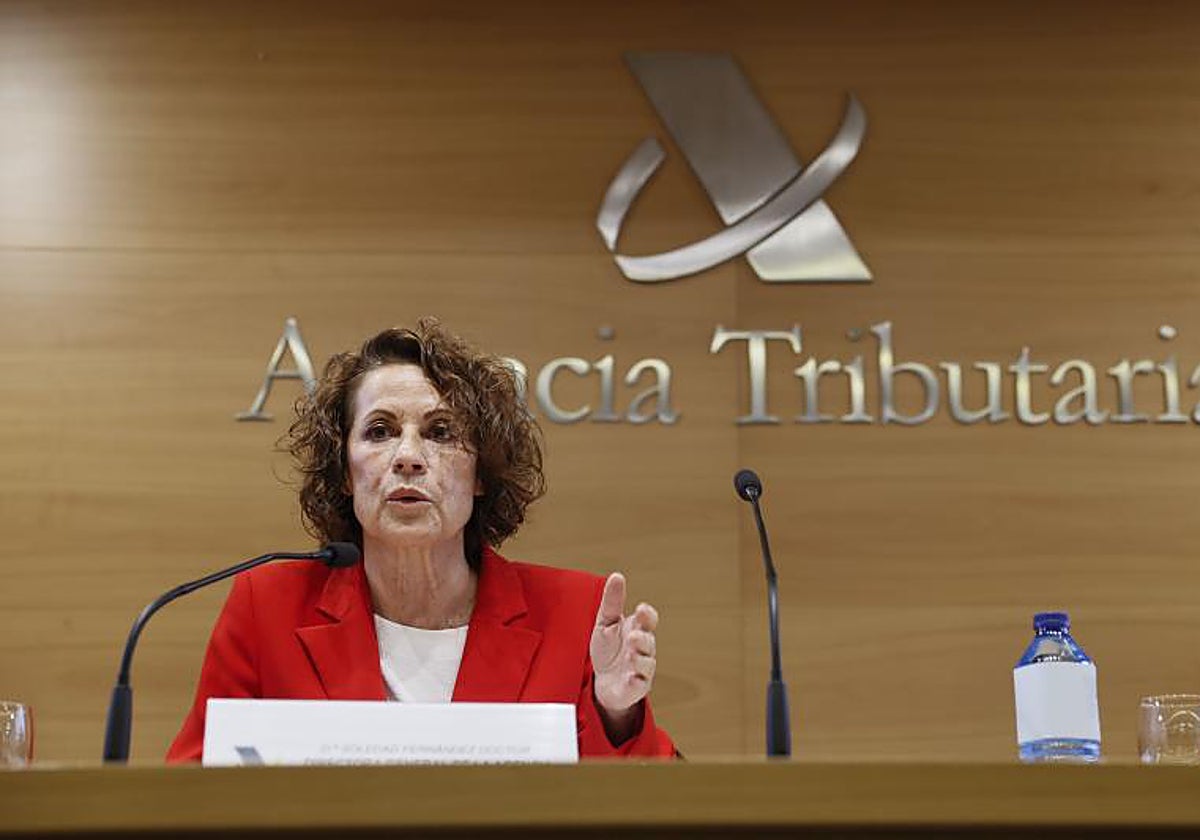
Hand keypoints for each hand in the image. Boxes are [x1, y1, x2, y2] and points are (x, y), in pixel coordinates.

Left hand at [590, 572, 658, 721]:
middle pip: (648, 640)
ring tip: (630, 654)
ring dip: (640, 658)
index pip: (649, 620)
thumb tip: (617, 576)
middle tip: (633, 635)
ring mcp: (641, 668)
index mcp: (637, 629)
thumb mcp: (606, 623)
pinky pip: (640, 684)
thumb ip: (612, 602)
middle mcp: (642, 648)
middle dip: (643, 637)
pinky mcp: (636, 687)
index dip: (648, 615)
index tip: (642, 609)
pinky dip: (636, 681)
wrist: (603, 682)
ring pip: (646, 663)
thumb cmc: (609, 650)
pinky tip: (631, 677)